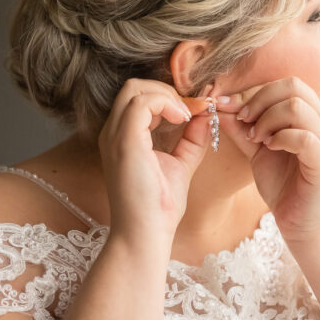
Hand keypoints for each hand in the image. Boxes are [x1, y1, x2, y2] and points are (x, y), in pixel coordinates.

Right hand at [97, 79, 213, 254]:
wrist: (145, 233)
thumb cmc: (159, 206)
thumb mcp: (180, 164)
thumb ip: (191, 139)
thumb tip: (206, 115)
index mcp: (123, 136)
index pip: (140, 97)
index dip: (171, 97)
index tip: (198, 110)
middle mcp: (113, 132)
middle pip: (135, 86)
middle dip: (168, 91)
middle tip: (193, 110)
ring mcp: (115, 135)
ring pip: (136, 88)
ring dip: (168, 95)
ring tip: (187, 116)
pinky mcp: (125, 141)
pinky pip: (142, 102)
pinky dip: (166, 104)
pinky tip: (183, 120)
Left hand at [213, 77, 319, 248]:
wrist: (300, 223)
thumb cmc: (283, 186)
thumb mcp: (256, 151)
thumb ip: (242, 128)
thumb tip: (219, 105)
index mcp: (309, 115)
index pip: (284, 83)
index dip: (253, 91)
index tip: (228, 107)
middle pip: (293, 86)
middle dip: (259, 100)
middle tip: (243, 121)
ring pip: (297, 107)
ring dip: (268, 119)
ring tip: (256, 138)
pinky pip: (304, 137)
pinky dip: (281, 138)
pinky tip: (269, 148)